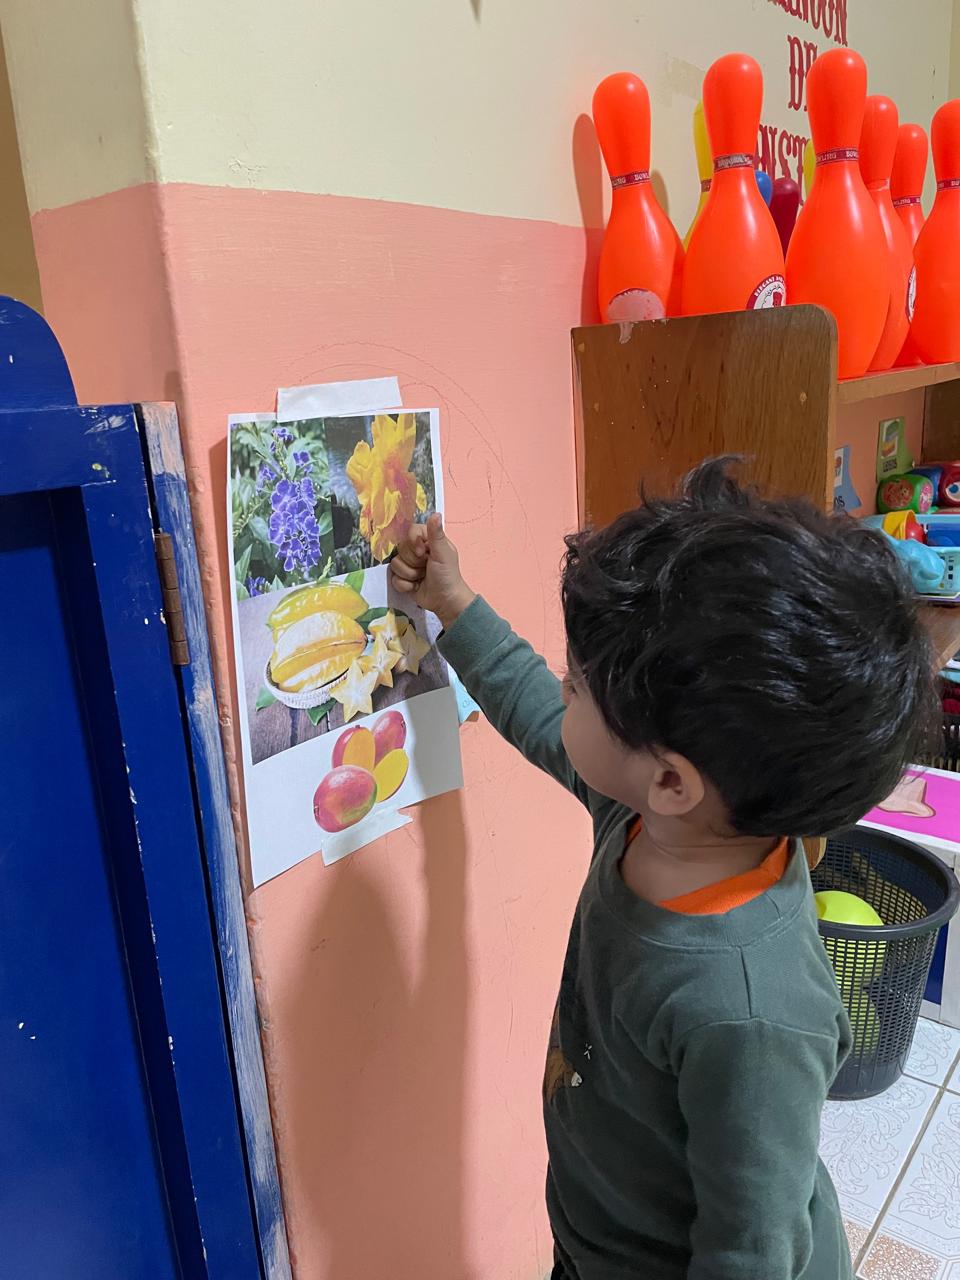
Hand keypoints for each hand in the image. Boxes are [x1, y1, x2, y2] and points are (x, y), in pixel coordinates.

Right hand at [390, 513, 475, 628]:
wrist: (445, 601)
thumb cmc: (448, 575)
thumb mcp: (443, 554)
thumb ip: (436, 534)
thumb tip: (435, 514)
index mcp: (427, 541)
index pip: (410, 531)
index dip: (413, 542)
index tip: (423, 553)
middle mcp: (416, 550)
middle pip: (400, 549)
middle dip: (413, 562)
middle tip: (426, 568)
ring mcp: (408, 565)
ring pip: (395, 564)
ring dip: (410, 574)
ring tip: (422, 578)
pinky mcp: (403, 578)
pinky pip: (393, 578)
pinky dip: (405, 585)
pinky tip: (416, 586)